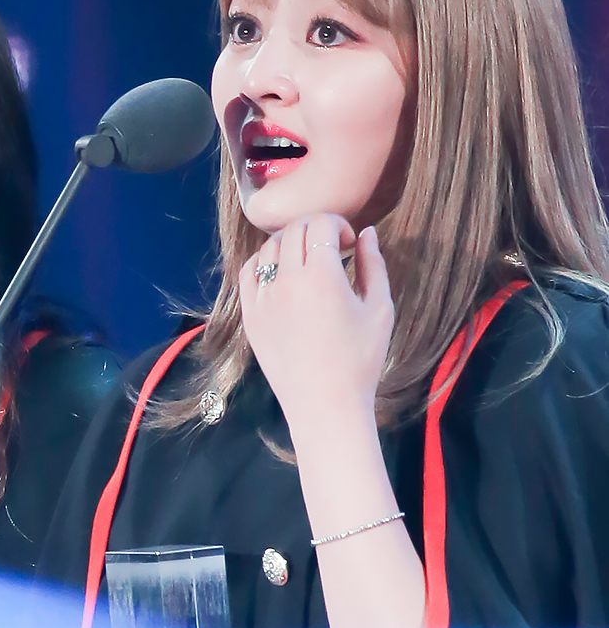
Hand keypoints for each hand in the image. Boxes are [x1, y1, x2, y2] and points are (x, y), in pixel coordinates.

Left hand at [238, 215, 393, 440]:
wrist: (324, 404)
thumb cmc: (361, 359)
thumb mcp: (379, 309)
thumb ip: (374, 264)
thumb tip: (368, 232)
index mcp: (322, 276)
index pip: (320, 224)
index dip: (338, 224)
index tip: (348, 243)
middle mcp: (286, 281)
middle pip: (293, 230)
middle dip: (315, 229)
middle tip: (331, 247)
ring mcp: (262, 298)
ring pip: (268, 248)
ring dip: (289, 244)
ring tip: (307, 261)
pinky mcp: (249, 314)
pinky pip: (248, 272)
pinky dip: (264, 262)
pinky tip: (281, 272)